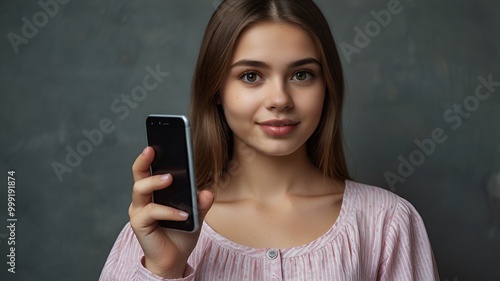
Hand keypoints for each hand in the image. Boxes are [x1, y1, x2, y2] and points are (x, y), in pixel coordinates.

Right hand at [128, 146, 213, 277]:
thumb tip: (207, 191)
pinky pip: (151, 212)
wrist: (174, 259)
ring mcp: (139, 210)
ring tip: (170, 178)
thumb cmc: (182, 232)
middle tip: (152, 149)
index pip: (151, 167)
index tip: (160, 139)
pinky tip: (183, 214)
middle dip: (144, 159)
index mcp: (155, 190)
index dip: (152, 153)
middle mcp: (143, 197)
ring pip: (140, 188)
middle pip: (138, 172)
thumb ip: (201, 202)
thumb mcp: (197, 214)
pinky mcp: (139, 224)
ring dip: (155, 181)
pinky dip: (168, 212)